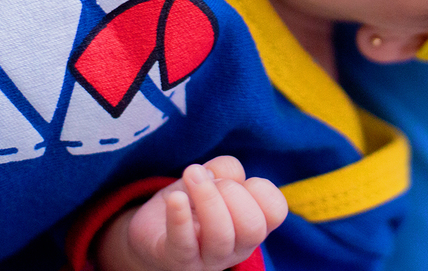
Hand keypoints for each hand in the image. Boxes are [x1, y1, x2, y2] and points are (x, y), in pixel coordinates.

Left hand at [111, 156, 287, 270]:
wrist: (152, 232)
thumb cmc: (191, 205)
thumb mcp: (211, 179)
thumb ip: (224, 168)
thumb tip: (217, 174)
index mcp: (250, 227)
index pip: (275, 211)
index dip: (260, 187)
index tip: (235, 179)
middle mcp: (235, 248)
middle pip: (253, 227)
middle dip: (233, 193)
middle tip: (210, 180)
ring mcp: (206, 259)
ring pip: (221, 237)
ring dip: (207, 197)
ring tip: (191, 175)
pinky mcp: (175, 260)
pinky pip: (182, 244)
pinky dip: (180, 218)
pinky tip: (176, 198)